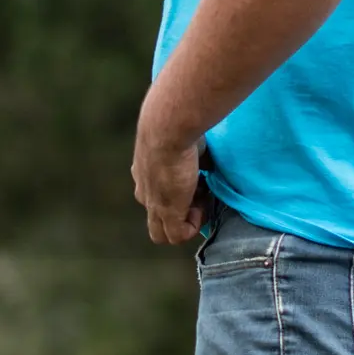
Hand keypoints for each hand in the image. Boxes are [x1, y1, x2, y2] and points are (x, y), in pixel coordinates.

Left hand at [131, 81, 209, 244]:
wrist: (168, 123)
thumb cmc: (178, 119)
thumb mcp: (182, 133)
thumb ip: (190, 144)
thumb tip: (209, 145)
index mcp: (144, 171)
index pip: (156, 194)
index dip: (179, 192)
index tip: (198, 176)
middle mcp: (145, 190)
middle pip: (158, 217)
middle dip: (182, 210)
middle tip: (202, 190)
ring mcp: (154, 203)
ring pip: (164, 231)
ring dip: (188, 219)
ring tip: (202, 197)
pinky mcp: (166, 211)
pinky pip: (177, 236)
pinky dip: (193, 226)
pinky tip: (201, 205)